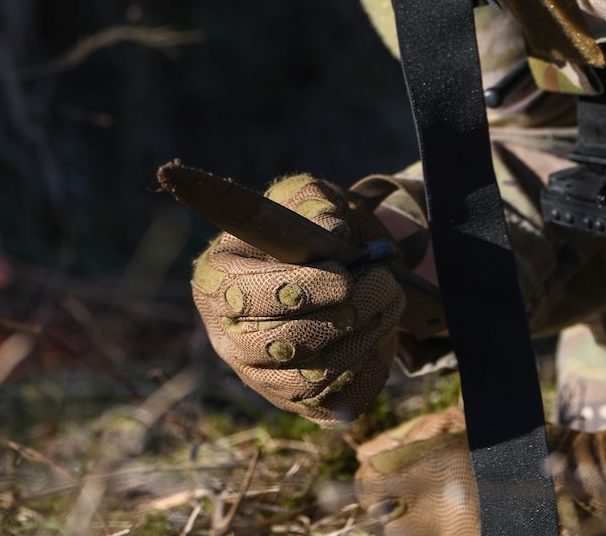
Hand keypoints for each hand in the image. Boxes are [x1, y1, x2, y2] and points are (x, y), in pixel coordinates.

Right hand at [190, 173, 409, 423]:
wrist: (317, 269)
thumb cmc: (300, 232)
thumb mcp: (300, 200)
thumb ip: (311, 203)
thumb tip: (332, 228)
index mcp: (215, 282)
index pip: (247, 296)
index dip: (299, 291)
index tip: (345, 277)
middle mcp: (227, 336)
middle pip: (278, 343)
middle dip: (339, 317)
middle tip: (382, 286)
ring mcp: (257, 375)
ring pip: (307, 378)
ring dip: (360, 342)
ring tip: (390, 304)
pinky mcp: (290, 401)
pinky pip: (329, 405)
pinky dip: (362, 376)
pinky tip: (379, 341)